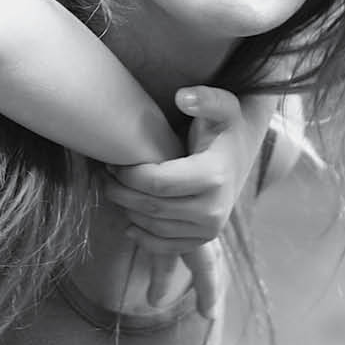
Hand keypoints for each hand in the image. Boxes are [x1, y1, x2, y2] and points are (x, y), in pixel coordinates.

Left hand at [105, 86, 267, 319]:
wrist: (240, 154)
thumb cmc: (224, 127)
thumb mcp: (222, 107)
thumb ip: (205, 99)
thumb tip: (182, 97)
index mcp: (214, 176)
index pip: (158, 183)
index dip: (129, 175)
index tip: (113, 162)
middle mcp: (214, 209)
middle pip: (152, 207)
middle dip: (121, 192)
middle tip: (105, 176)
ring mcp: (209, 229)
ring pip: (153, 227)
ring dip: (128, 210)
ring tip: (115, 189)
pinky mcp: (203, 241)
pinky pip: (164, 246)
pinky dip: (142, 236)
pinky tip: (129, 219)